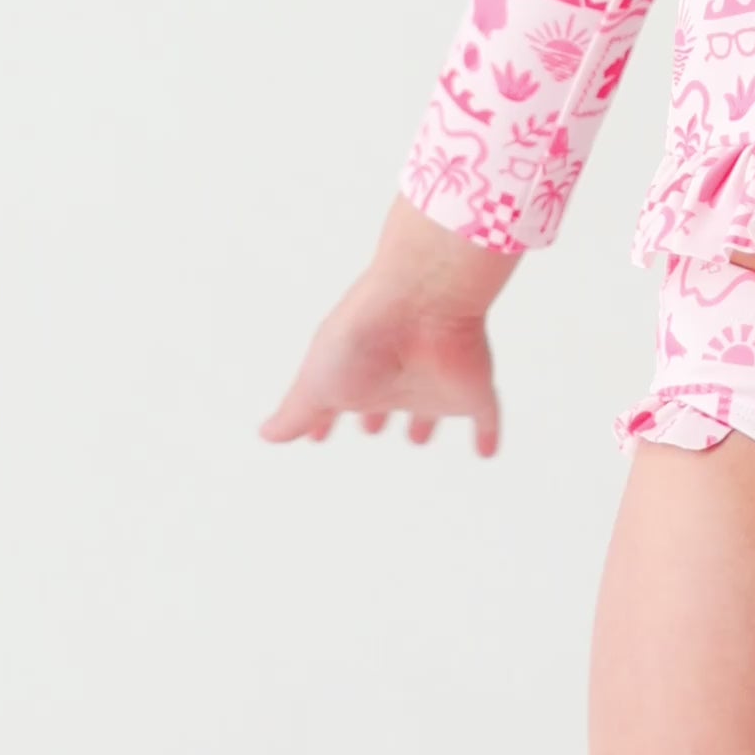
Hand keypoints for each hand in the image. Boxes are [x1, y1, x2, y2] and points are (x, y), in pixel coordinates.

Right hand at [259, 194, 517, 455]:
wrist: (422, 302)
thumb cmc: (361, 336)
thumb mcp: (316, 382)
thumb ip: (296, 413)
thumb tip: (267, 435)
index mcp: (356, 375)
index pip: (337, 401)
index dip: (326, 418)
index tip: (319, 435)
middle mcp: (395, 378)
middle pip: (385, 399)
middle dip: (377, 414)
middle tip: (371, 429)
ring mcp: (435, 383)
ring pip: (429, 406)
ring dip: (425, 421)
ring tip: (418, 437)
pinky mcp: (471, 389)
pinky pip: (485, 414)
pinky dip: (486, 434)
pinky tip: (487, 452)